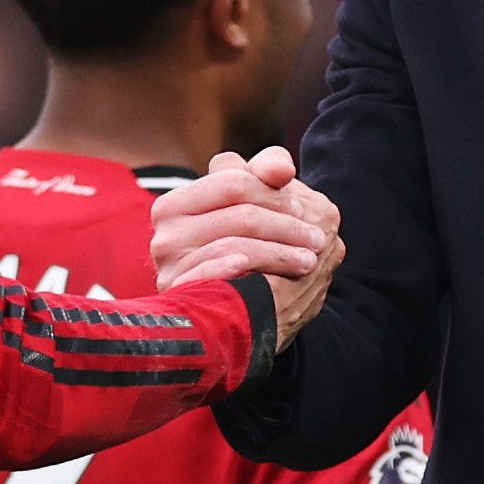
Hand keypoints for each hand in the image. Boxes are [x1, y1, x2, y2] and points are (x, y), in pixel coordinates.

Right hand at [149, 149, 343, 344]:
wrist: (220, 315)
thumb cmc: (238, 246)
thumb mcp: (250, 202)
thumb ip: (266, 170)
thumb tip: (282, 169)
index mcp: (174, 205)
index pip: (234, 182)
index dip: (275, 193)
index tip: (303, 209)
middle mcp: (165, 236)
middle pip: (242, 215)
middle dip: (287, 226)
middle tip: (318, 238)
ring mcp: (170, 269)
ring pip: (237, 245)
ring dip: (282, 252)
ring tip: (309, 260)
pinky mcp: (183, 299)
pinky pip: (216, 275)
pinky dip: (247, 270)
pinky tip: (274, 276)